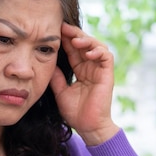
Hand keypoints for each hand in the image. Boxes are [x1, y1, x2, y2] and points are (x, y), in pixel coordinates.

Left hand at [50, 23, 119, 145]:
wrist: (88, 127)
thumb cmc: (75, 113)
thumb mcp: (60, 91)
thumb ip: (56, 77)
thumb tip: (47, 61)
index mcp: (80, 70)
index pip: (73, 50)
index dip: (65, 40)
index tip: (54, 31)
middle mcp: (90, 67)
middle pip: (85, 44)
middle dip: (74, 34)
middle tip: (63, 28)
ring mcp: (100, 70)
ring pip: (97, 46)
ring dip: (86, 40)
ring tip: (75, 41)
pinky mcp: (107, 75)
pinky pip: (106, 57)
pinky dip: (98, 51)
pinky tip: (88, 52)